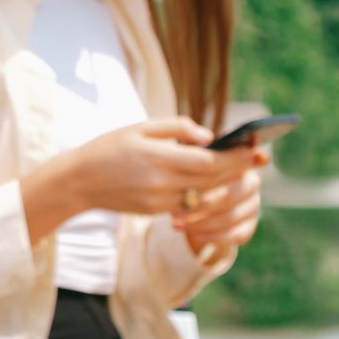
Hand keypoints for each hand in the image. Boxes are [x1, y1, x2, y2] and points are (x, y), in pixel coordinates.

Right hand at [64, 118, 258, 215]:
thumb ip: (176, 127)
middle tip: (260, 157)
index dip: (237, 157)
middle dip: (238, 168)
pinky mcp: (156, 211)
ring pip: (205, 194)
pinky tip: (215, 182)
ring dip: (226, 182)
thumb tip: (209, 136)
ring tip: (241, 168)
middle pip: (213, 179)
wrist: (79, 181)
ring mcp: (160, 201)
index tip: (258, 148)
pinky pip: (190, 203)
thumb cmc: (109, 147)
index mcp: (158, 157)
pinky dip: (205, 193)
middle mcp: (162, 183)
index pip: (209, 161)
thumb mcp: (139, 127)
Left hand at [171, 147, 270, 252]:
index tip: (213, 171)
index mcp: (239, 161)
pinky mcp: (249, 226)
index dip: (233, 163)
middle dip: (201, 204)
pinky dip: (214, 237)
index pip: (242, 160)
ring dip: (202, 222)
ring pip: (231, 216)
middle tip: (175, 209)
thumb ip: (195, 145)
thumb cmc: (188, 175)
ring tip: (177, 223)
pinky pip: (237, 235)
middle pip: (231, 193)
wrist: (195, 206)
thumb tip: (206, 138)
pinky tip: (194, 236)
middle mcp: (251, 181)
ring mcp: (253, 205)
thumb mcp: (187, 158)